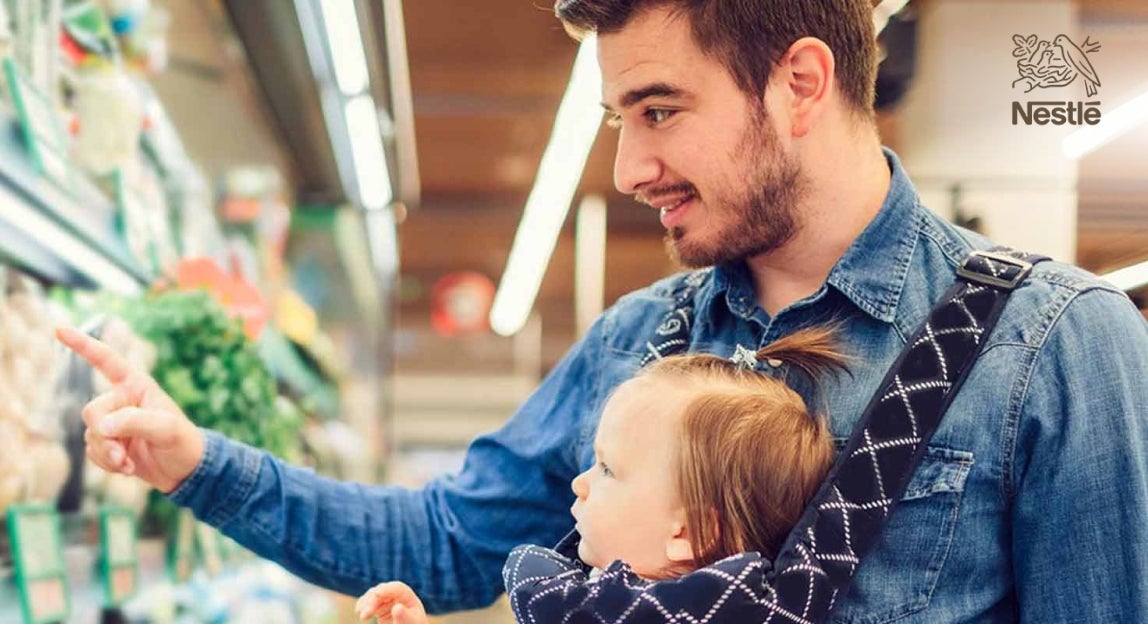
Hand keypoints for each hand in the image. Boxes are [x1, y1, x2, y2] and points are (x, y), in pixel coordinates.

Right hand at [56, 327, 204, 492]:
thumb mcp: (167, 429)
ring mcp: (112, 422)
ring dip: (109, 454)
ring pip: (91, 435)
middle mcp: (120, 400)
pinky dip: (107, 464)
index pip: (106, 360)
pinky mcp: (108, 443)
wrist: (184, 470)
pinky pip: (92, 452)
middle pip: (92, 412)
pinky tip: (128, 467)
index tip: (59, 330)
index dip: (82, 344)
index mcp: (136, 385)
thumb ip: (135, 422)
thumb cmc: (182, 442)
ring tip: (131, 463)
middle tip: (124, 454)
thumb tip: (101, 426)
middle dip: (105, 436)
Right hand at [355, 581, 428, 623]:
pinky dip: (363, 604)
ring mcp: (386, 599)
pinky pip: (369, 601)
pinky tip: (358, 609)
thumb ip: (403, 615)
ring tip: (363, 616)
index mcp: (407, 595)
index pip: (397, 588)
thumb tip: (397, 607)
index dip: (386, 590)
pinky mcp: (379, 605)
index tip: (376, 595)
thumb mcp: (409, 622)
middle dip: (372, 601)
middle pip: (382, 591)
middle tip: (364, 615)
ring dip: (366, 603)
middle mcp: (396, 594)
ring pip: (373, 595)